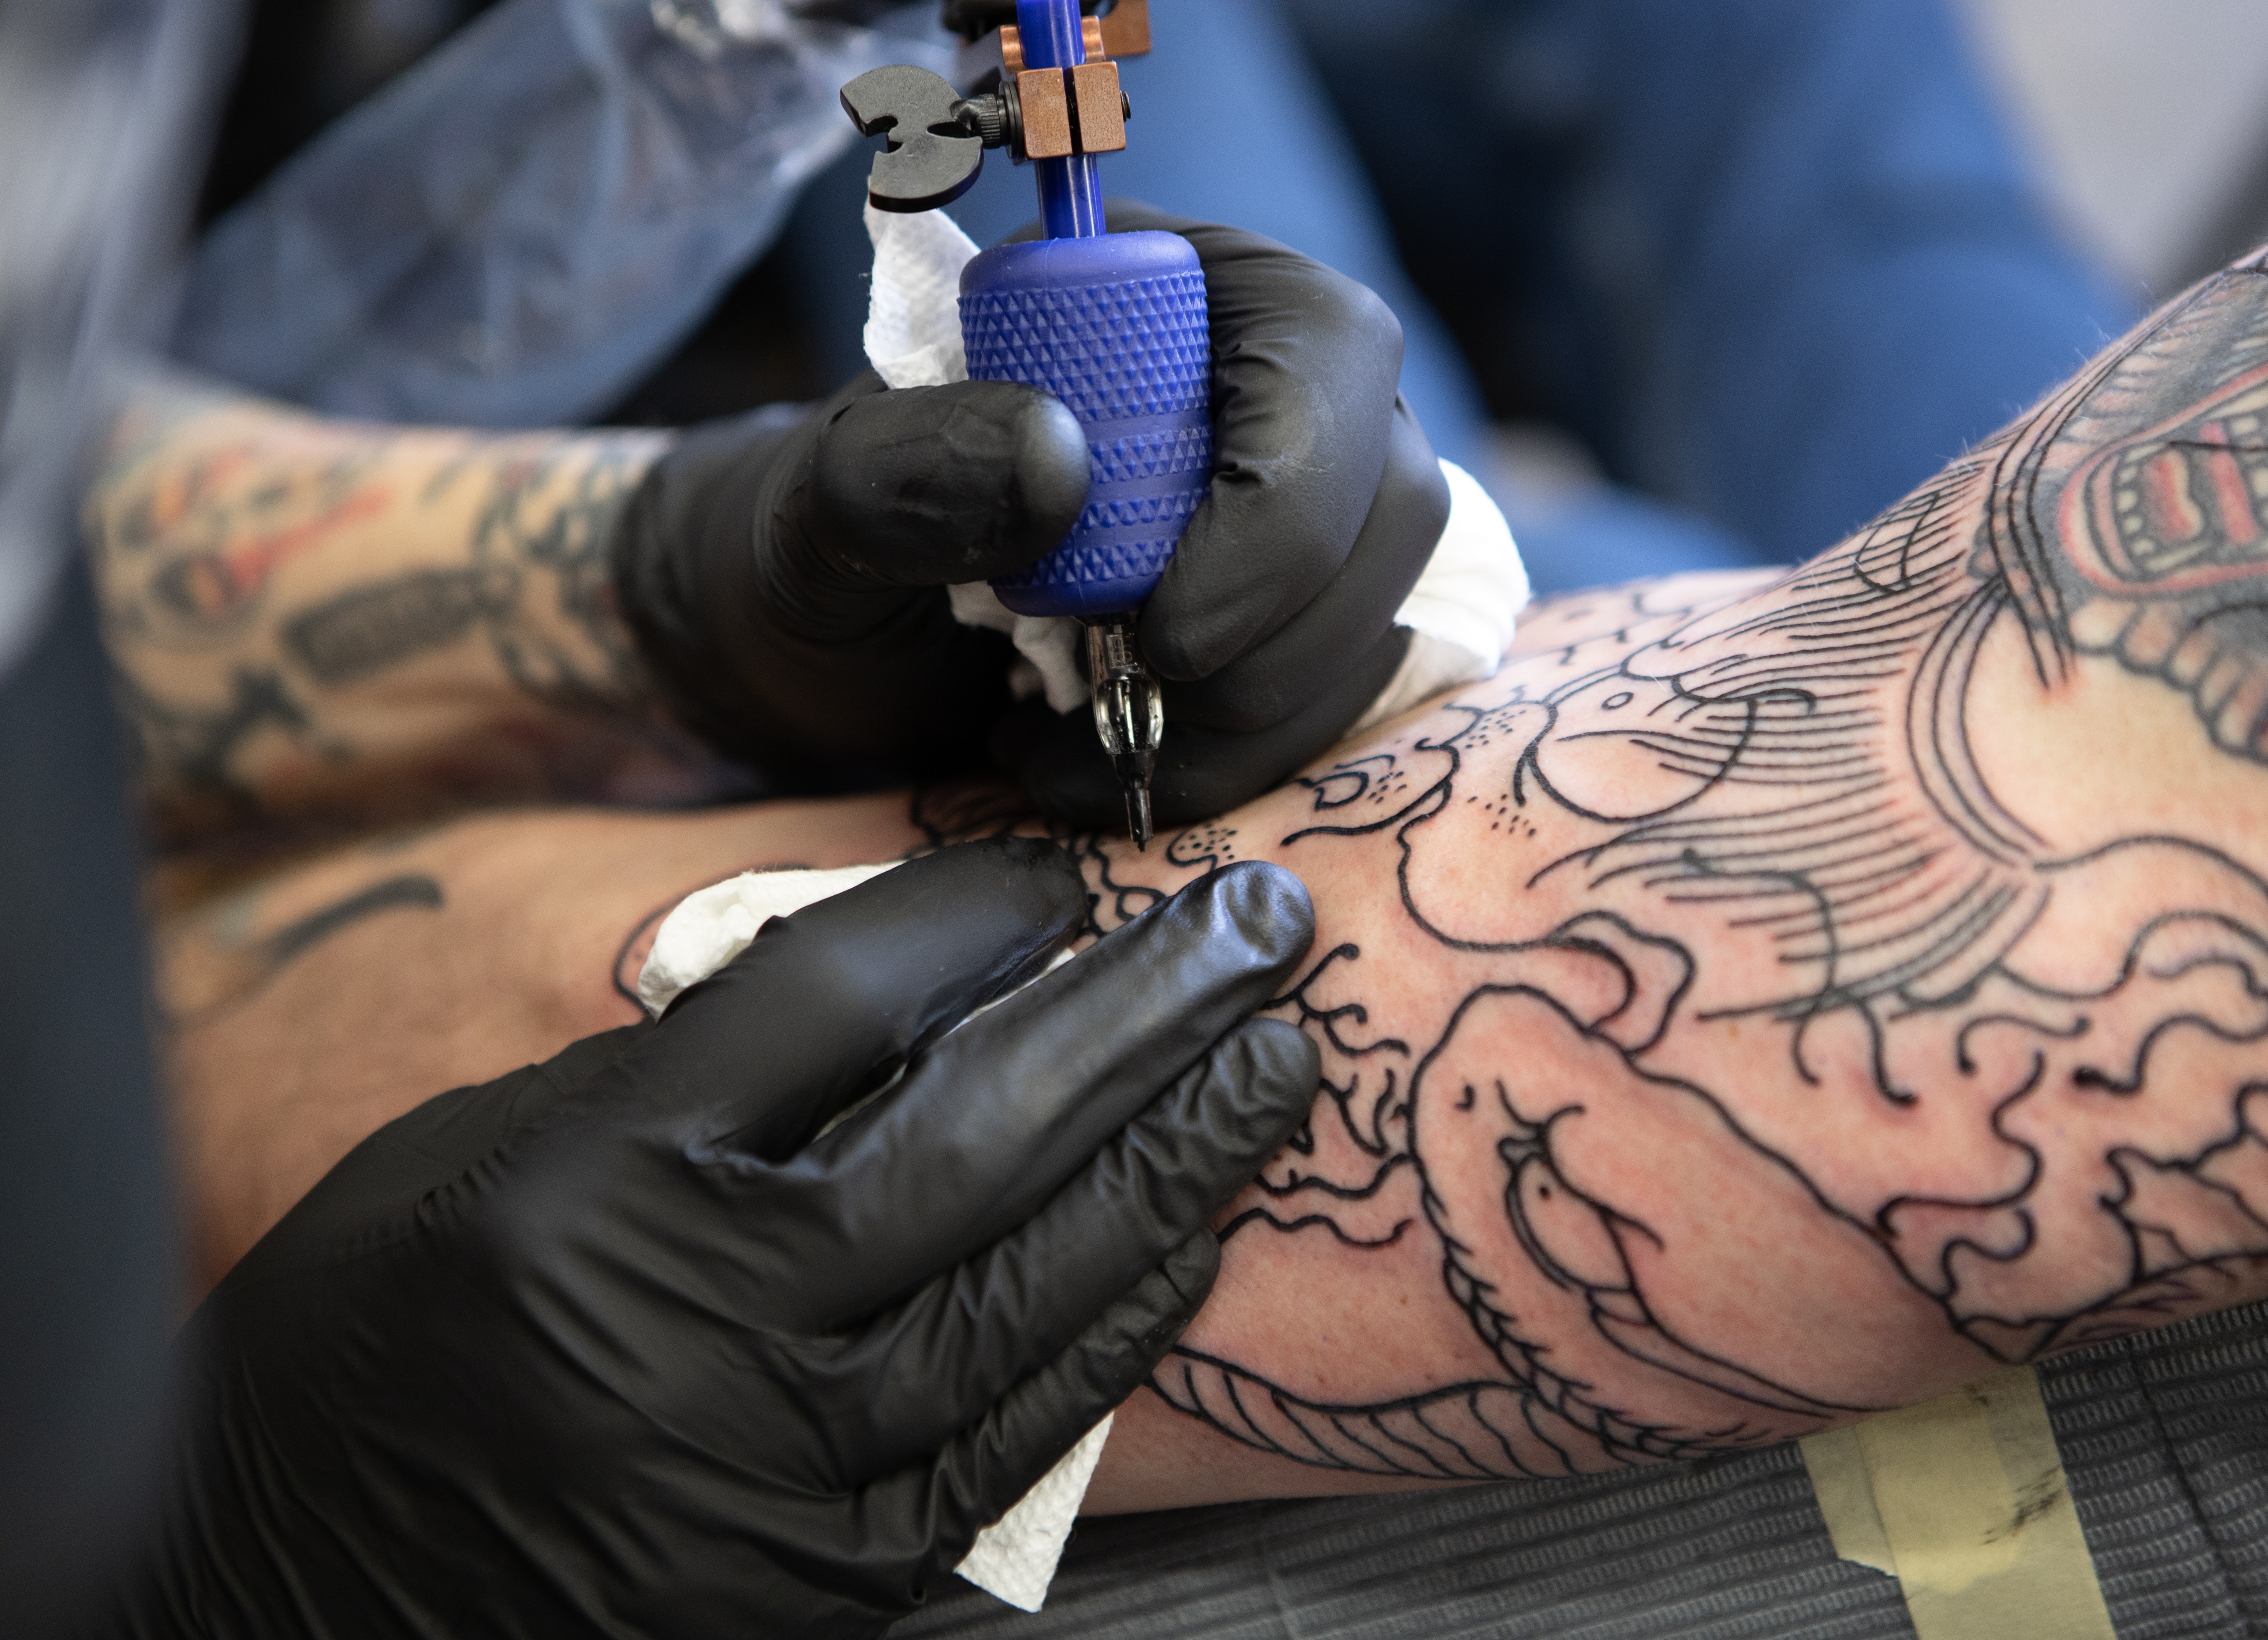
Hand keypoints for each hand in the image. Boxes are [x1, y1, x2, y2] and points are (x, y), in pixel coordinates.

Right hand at [107, 843, 1318, 1638]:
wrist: (295, 1597)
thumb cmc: (378, 1339)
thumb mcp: (482, 1155)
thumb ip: (681, 1080)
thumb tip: (891, 994)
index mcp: (587, 1186)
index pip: (828, 1002)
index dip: (963, 917)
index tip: (1051, 875)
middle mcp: (692, 1328)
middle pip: (972, 1135)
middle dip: (1139, 1016)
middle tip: (1261, 922)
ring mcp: (770, 1472)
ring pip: (1029, 1289)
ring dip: (1173, 1163)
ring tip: (1274, 1061)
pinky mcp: (823, 1581)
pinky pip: (1014, 1438)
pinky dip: (1115, 1330)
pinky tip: (1195, 1237)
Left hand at [611, 209, 1450, 817]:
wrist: (816, 650)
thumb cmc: (813, 550)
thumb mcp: (815, 506)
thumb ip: (903, 466)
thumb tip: (1058, 457)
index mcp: (1173, 294)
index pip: (1326, 358)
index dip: (1281, 507)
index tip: (1159, 632)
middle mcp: (1267, 393)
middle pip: (1392, 500)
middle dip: (1279, 638)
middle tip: (1130, 699)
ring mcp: (1301, 515)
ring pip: (1377, 615)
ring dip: (1253, 720)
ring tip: (1078, 757)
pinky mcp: (1291, 627)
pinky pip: (1335, 699)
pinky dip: (1234, 765)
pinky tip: (1107, 774)